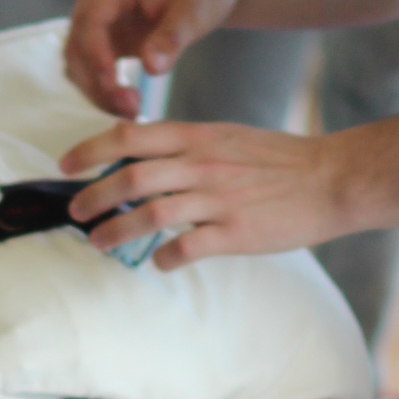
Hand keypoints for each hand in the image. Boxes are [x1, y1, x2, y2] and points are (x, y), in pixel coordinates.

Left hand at [60, 114, 355, 269]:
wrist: (331, 178)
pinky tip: (158, 262)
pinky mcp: (236, 233)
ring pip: (151, 214)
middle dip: (94, 196)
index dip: (90, 149)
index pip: (129, 136)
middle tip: (75, 213)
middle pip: (131, 177)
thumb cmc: (279, 159)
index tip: (66, 165)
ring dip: (117, 230)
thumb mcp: (226, 137)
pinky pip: (187, 248)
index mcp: (198, 137)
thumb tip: (141, 155)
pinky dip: (164, 257)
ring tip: (98, 243)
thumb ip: (185, 145)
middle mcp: (202, 164)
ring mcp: (218, 199)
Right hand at [64, 0, 242, 114]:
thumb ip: (171, 38)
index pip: (90, 19)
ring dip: (97, 90)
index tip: (112, 85)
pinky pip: (90, 69)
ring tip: (133, 109)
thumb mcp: (195, 11)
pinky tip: (129, 104)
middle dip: (97, 81)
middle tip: (130, 108)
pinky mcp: (103, 39)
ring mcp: (96, 19)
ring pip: (78, 62)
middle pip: (77, 44)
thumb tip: (151, 68)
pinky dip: (103, 90)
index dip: (95, 54)